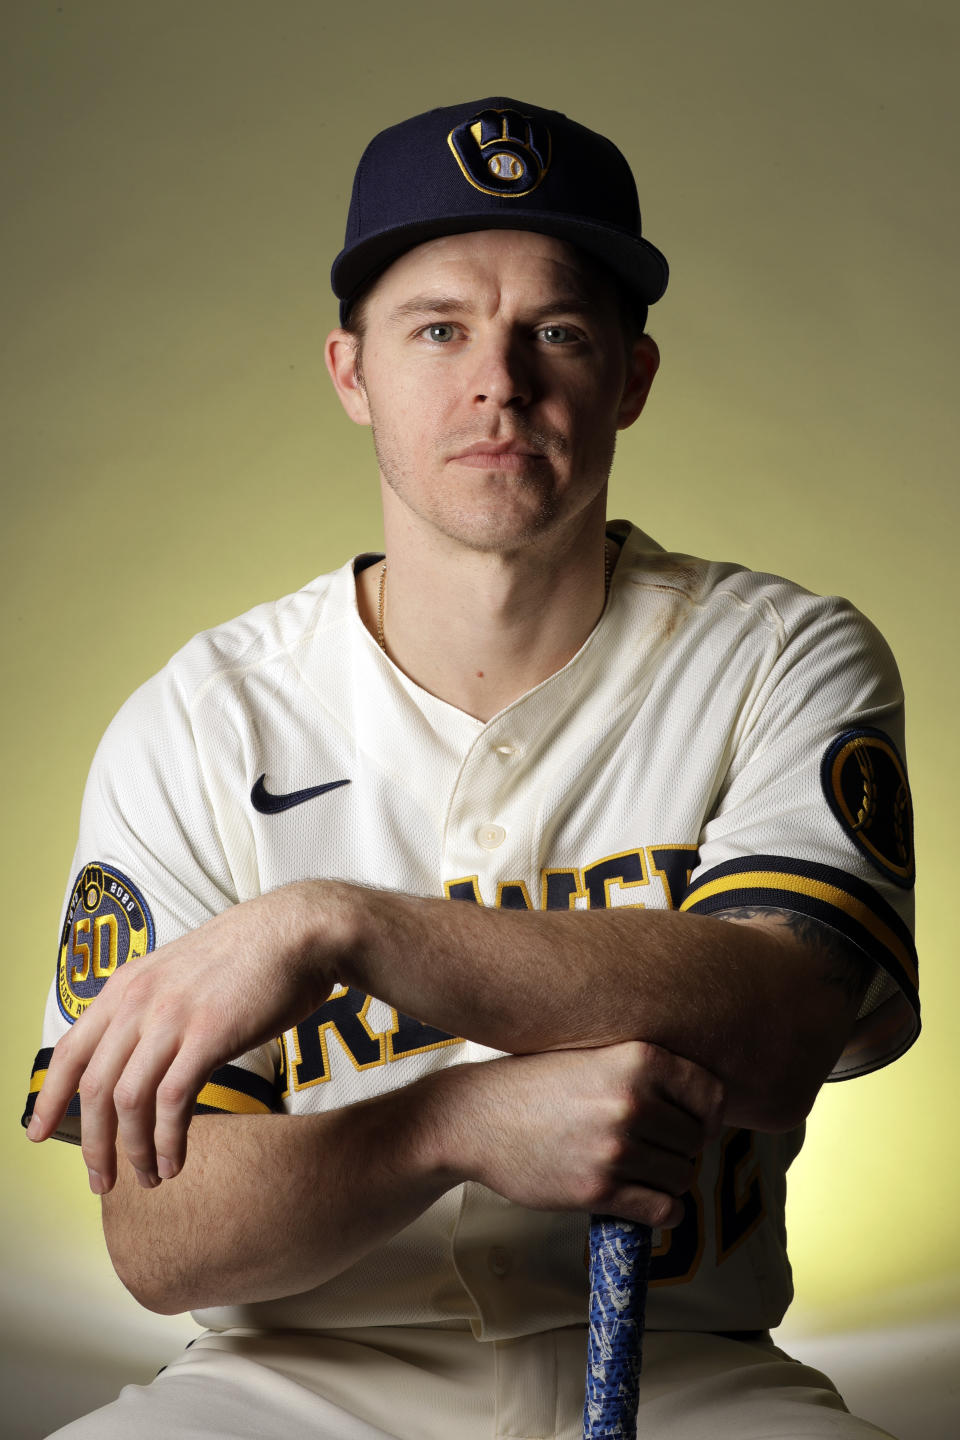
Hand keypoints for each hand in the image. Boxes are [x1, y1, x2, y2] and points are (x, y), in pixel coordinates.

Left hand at [27, 884, 340, 1192]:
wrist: (297, 930)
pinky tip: (175, 1160)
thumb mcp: (181, 974)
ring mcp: (172, 1017)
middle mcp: (139, 1001)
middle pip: (94, 1087)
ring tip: (148, 1177)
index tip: (40, 1134)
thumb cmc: (250, 956)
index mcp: (127, 986)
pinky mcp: (208, 1034)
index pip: (70, 1050)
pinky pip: (172, 1101)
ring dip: (132, 1150)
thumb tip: (140, 1055)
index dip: (49, 1098)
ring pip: (128, 1101)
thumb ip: (154, 1009)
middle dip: (93, 1144)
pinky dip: (167, 1140)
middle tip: (102, 1181)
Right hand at [435, 1040, 723, 1227]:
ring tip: (637, 1170)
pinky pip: (662, 1210)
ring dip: (667, 1180)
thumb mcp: (595, 1055)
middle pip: (696, 1141)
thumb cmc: (537, 1083)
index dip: (706, 1115)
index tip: (687, 1123)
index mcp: (638, 1058)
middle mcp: (632, 1100)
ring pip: (682, 1177)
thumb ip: (647, 1072)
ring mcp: (616, 1147)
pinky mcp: (598, 1190)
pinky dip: (662, 1211)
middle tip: (649, 1149)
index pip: (713, 1096)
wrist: (475, 1117)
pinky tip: (643, 1200)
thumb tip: (708, 1109)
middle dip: (680, 1150)